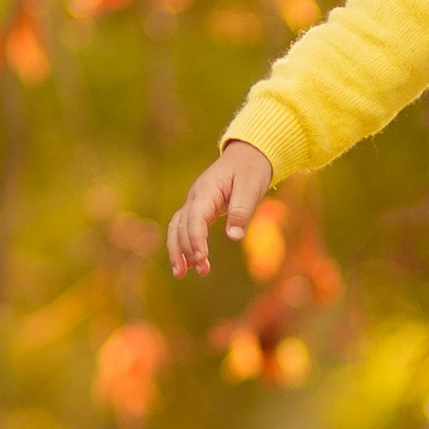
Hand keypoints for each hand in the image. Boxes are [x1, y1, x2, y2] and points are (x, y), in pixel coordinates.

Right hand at [167, 137, 275, 277]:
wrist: (248, 154)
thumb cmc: (251, 169)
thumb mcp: (251, 187)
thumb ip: (242, 211)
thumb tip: (234, 237)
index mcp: (207, 191)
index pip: (194, 218)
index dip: (196, 239)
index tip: (202, 258)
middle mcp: (195, 197)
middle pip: (181, 226)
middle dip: (186, 250)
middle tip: (200, 271)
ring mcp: (195, 202)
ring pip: (177, 228)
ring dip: (178, 250)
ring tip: (181, 274)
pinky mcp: (199, 208)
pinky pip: (184, 228)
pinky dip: (183, 244)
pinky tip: (188, 263)